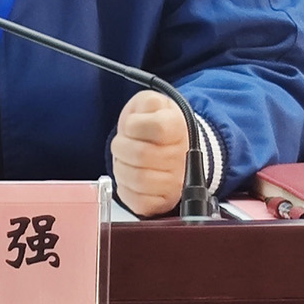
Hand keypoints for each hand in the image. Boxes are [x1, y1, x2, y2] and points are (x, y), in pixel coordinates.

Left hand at [110, 89, 188, 215]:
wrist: (169, 148)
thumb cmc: (154, 126)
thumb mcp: (151, 103)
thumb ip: (147, 102)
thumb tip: (144, 112)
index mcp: (179, 128)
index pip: (157, 127)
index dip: (134, 125)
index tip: (131, 125)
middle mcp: (182, 158)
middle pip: (141, 155)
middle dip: (121, 146)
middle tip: (123, 143)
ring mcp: (174, 183)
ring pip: (137, 179)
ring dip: (122, 167)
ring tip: (126, 160)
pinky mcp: (162, 202)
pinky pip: (137, 201)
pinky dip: (125, 188)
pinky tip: (129, 175)